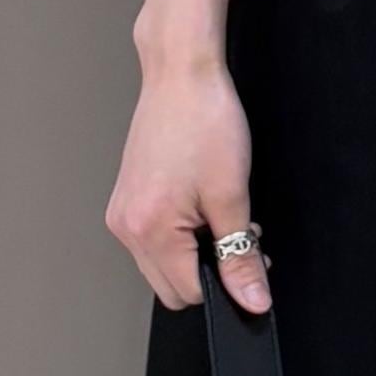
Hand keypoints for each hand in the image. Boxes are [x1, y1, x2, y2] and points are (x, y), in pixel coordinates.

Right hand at [105, 44, 271, 314]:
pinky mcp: (125, 199)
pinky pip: (153, 240)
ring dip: (195, 253)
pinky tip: (200, 203)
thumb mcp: (232, 193)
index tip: (254, 255)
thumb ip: (241, 254)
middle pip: (172, 286)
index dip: (229, 282)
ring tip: (219, 211)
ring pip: (162, 265)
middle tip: (241, 230)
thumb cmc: (206, 121)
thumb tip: (253, 300)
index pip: (191, 293)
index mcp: (149, 230)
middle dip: (210, 270)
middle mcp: (126, 228)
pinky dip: (180, 235)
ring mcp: (121, 213)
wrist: (182, 74)